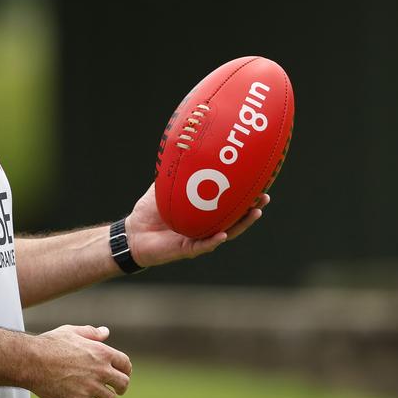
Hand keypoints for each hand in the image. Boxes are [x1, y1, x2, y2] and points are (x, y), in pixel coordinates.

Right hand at [30, 325, 130, 397]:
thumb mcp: (71, 332)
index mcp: (101, 352)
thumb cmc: (49, 344)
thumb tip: (105, 332)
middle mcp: (100, 370)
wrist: (31, 361)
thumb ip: (90, 333)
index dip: (125, 370)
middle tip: (114, 390)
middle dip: (120, 388)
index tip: (122, 374)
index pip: (125, 364)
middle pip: (123, 384)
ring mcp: (91, 387)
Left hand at [125, 184, 269, 268]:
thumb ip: (173, 172)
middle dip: (252, 208)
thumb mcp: (162, 188)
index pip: (229, 203)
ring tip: (255, 212)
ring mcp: (198, 239)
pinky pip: (203, 245)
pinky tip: (223, 234)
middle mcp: (205, 226)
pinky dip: (213, 240)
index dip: (245, 195)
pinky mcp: (186, 250)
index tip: (260, 182)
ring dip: (241, 224)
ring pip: (226, 233)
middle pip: (235, 218)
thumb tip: (181, 147)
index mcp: (203, 213)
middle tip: (265, 195)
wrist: (132, 234)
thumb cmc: (149, 212)